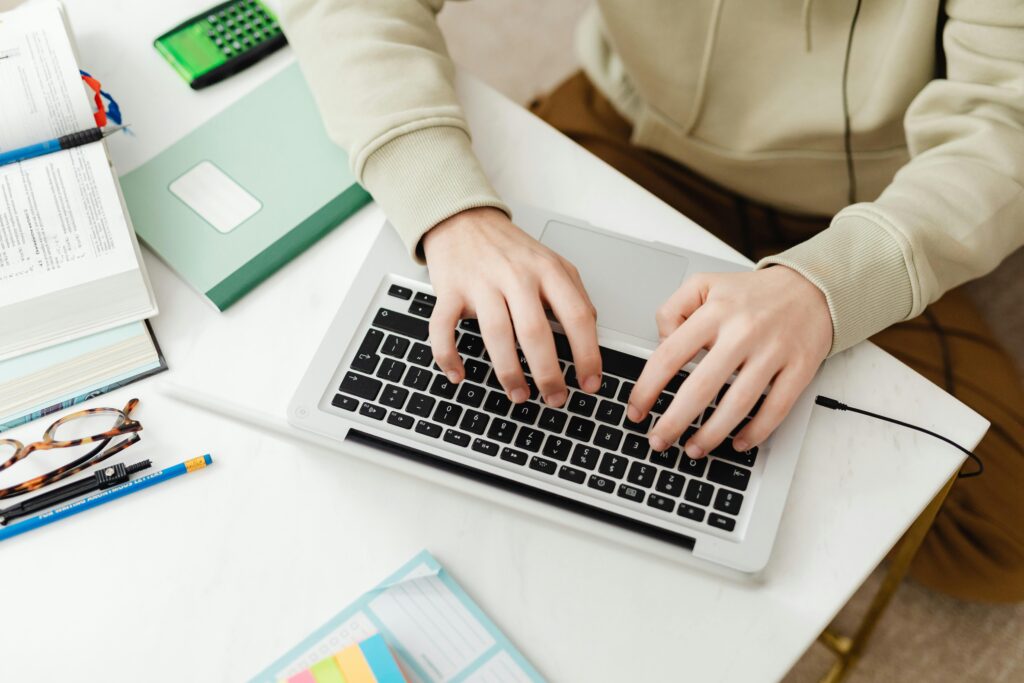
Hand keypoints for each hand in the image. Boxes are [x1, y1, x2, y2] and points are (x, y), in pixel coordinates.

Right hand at [422, 207, 601, 405]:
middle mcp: (515, 276)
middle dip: (548, 374)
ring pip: (496, 335)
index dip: (588, 355)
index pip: (577, 316)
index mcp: (547, 270)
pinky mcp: (449, 291)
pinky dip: (448, 356)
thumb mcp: (552, 262)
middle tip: (555, 398)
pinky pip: (444, 329)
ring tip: (520, 395)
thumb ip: (573, 294)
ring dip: (509, 373)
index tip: (590, 383)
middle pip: (536, 332)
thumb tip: (591, 334)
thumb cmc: (509, 249)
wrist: (464, 220)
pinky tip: (459, 375)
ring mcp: (480, 283)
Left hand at [628, 266, 831, 456]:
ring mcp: (773, 352)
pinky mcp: (800, 368)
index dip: (647, 388)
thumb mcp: (704, 285)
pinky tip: (738, 442)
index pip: (669, 356)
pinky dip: (755, 432)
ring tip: (693, 450)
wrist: (812, 287)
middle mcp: (743, 332)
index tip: (636, 410)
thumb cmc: (753, 294)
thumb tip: (660, 344)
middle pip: (700, 388)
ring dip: (711, 434)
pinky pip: (776, 409)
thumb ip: (673, 309)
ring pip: (737, 404)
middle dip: (674, 422)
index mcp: (714, 312)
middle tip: (658, 440)